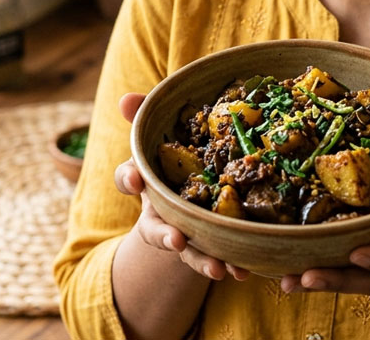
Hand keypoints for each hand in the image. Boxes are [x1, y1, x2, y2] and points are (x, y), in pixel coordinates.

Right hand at [113, 93, 249, 281]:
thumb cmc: (179, 152)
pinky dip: (229, 265)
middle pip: (155, 227)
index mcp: (148, 179)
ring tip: (219, 270)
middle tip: (176, 240)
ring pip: (188, 250)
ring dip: (201, 261)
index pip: (127, 177)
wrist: (198, 185)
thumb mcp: (165, 131)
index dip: (127, 178)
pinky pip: (216, 257)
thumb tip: (126, 98)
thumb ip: (146, 115)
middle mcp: (161, 210)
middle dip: (165, 236)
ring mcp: (185, 230)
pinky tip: (242, 272)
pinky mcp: (209, 243)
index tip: (134, 179)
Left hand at [280, 159, 369, 294]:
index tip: (359, 254)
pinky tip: (279, 271)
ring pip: (347, 280)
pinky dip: (309, 274)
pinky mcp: (359, 262)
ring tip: (285, 280)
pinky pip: (335, 269)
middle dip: (337, 280)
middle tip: (306, 276)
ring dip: (316, 282)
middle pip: (367, 280)